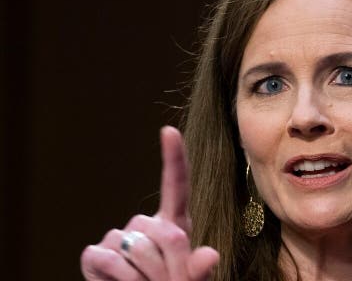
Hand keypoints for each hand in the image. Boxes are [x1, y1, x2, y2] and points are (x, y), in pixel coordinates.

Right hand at [81, 126, 218, 280]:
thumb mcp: (190, 278)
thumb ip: (198, 268)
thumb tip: (211, 255)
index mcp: (173, 224)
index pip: (175, 186)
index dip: (173, 158)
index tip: (169, 131)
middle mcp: (145, 226)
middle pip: (164, 233)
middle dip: (171, 265)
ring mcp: (118, 238)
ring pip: (138, 248)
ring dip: (146, 275)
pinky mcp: (95, 254)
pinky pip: (110, 259)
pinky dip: (121, 278)